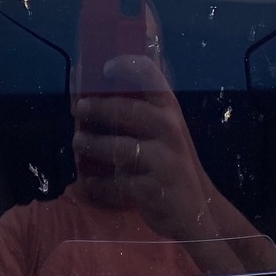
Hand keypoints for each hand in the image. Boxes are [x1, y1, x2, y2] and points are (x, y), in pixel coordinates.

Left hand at [73, 54, 219, 238]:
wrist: (197, 209)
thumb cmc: (171, 163)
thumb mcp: (164, 133)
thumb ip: (138, 115)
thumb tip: (90, 97)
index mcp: (170, 111)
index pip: (151, 77)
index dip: (127, 66)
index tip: (105, 66)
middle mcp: (169, 130)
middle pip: (127, 111)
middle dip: (97, 107)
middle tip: (78, 108)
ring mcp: (163, 161)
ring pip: (118, 148)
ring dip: (93, 145)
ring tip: (78, 142)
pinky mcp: (152, 190)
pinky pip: (116, 183)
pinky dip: (98, 184)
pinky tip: (89, 182)